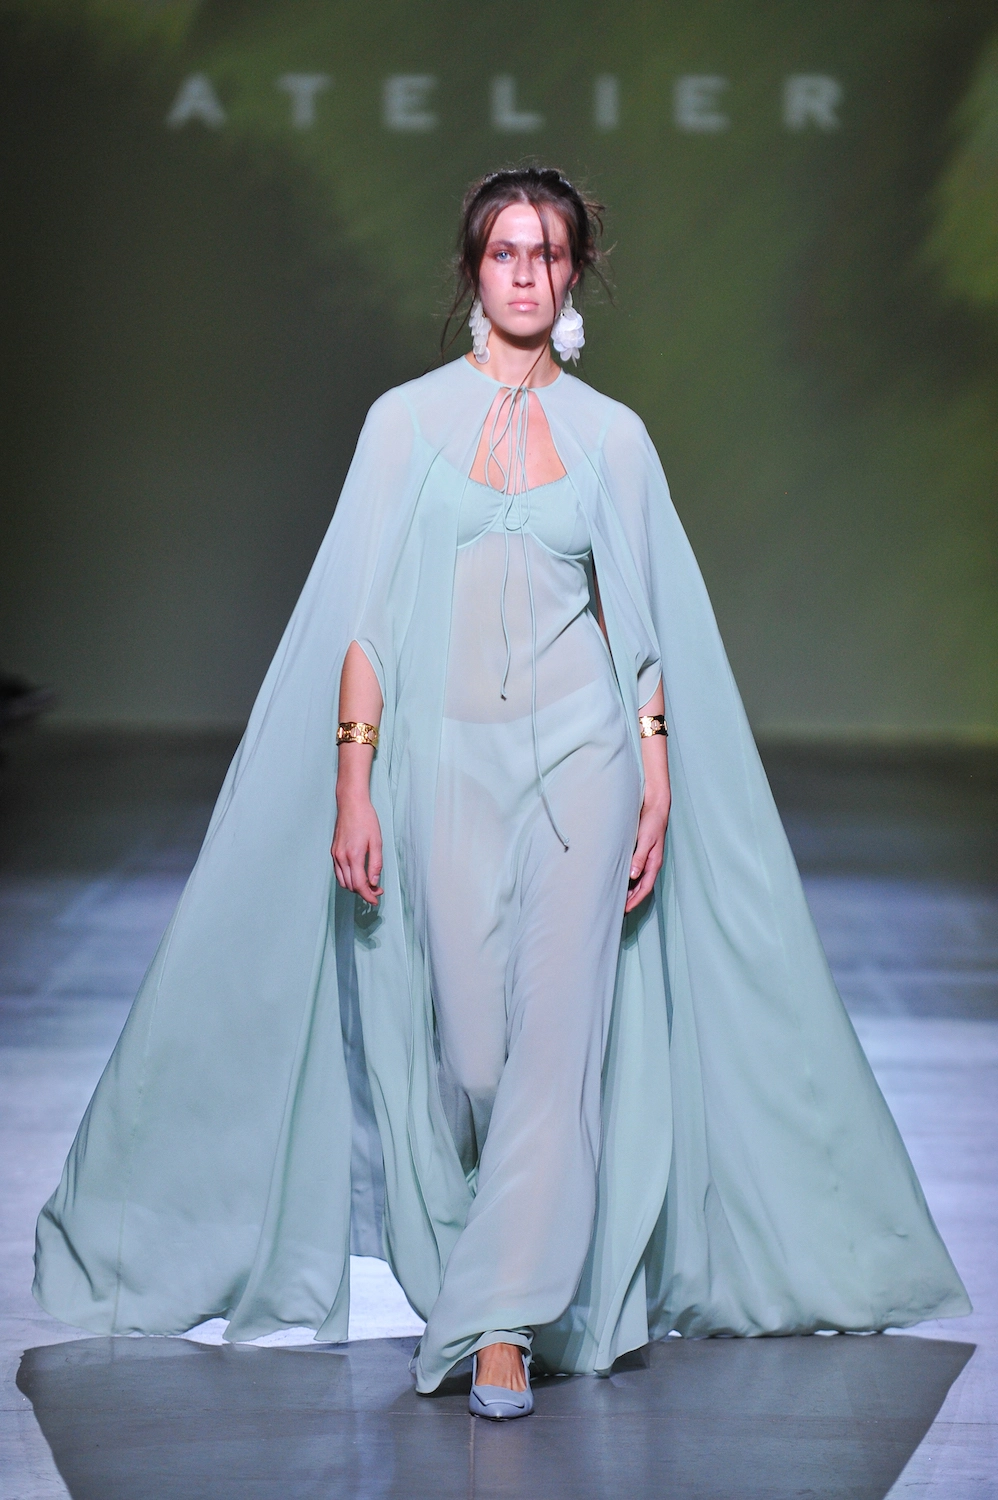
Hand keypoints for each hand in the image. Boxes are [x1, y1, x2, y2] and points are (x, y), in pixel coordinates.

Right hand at [331, 792, 383, 904]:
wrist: (351, 804)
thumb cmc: (366, 819)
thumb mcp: (377, 841)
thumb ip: (376, 864)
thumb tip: (374, 882)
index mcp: (354, 855)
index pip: (359, 885)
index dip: (368, 896)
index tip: (376, 900)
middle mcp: (342, 857)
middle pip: (351, 886)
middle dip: (364, 892)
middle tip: (377, 889)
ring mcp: (335, 855)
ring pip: (343, 881)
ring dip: (355, 887)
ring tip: (368, 883)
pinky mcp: (333, 852)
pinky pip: (338, 872)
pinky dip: (347, 879)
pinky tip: (357, 875)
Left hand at [625, 792, 668, 912]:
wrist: (655, 809)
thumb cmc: (652, 823)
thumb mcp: (645, 840)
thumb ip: (639, 857)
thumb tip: (633, 875)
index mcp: (654, 863)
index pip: (645, 887)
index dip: (635, 900)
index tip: (625, 910)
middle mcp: (651, 864)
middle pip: (641, 888)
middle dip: (632, 900)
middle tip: (618, 910)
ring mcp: (647, 860)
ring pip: (638, 881)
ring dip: (630, 892)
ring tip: (618, 900)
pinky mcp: (641, 854)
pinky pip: (635, 872)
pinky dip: (628, 880)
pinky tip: (620, 882)